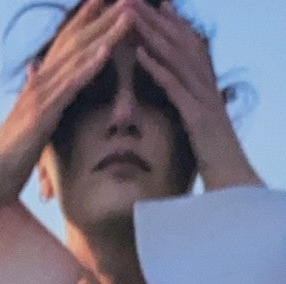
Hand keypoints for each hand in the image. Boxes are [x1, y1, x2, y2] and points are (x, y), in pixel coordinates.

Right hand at [0, 0, 134, 229]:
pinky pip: (69, 86)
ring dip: (105, 34)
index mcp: (38, 82)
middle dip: (104, 16)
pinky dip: (88, 67)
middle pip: (75, 41)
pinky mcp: (41, 114)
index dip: (87, 17)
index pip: (66, 41)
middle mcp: (38, 82)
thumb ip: (33, 90)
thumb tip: (33, 68)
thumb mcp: (25, 116)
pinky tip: (106, 51)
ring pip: (77, 58)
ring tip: (130, 13)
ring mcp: (39, 96)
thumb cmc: (10, 152)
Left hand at [128, 0, 262, 189]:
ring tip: (129, 13)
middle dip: (156, 17)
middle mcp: (206, 86)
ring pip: (177, 57)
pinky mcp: (198, 116)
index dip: (170, 23)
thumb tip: (179, 98)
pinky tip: (139, 54)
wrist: (233, 186)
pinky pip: (175, 87)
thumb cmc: (212, 161)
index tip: (151, 3)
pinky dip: (157, 68)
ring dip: (152, 33)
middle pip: (180, 42)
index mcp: (205, 87)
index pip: (187, 47)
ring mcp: (204, 99)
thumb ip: (188, 108)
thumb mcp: (197, 128)